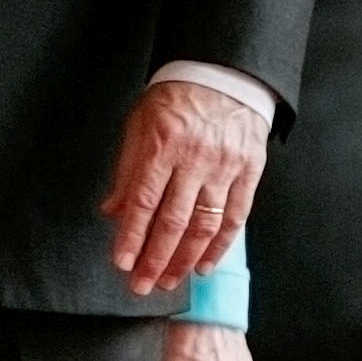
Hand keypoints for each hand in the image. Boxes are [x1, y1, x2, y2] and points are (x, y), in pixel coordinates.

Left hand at [101, 80, 268, 295]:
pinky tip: (203, 266)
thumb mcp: (139, 125)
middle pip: (173, 221)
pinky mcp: (249, 172)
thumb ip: (127, 171)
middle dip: (155, 259)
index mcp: (162, 144)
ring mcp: (225, 167)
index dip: (132, 237)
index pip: (143, 202)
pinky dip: (219, 247)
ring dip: (185, 260)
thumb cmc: (174, 99)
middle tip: (141, 285)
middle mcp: (195, 159)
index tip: (121, 263)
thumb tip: (112, 212)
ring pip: (204, 226)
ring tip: (169, 282)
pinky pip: (235, 218)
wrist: (222, 75)